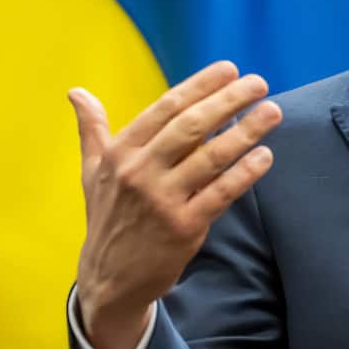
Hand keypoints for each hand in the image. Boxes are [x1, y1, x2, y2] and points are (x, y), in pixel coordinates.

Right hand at [69, 61, 282, 348]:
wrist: (109, 279)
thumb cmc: (107, 217)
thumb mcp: (92, 171)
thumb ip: (92, 129)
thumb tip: (76, 92)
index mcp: (120, 152)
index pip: (165, 108)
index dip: (199, 86)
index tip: (229, 69)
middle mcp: (138, 172)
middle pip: (190, 127)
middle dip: (228, 101)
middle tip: (259, 82)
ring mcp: (161, 200)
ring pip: (209, 158)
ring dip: (245, 132)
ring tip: (272, 112)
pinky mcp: (182, 228)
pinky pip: (220, 194)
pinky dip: (244, 174)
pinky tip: (265, 156)